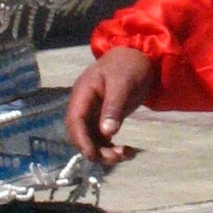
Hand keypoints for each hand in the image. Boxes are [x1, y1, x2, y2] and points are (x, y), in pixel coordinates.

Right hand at [64, 48, 152, 164]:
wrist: (138, 56)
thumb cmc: (128, 65)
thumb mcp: (122, 84)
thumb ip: (113, 107)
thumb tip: (107, 133)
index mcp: (83, 94)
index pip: (74, 120)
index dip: (80, 140)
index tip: (92, 155)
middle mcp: (84, 106)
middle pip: (80, 134)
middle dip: (95, 149)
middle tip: (116, 156)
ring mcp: (93, 113)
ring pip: (91, 139)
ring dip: (105, 151)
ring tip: (126, 154)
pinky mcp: (104, 118)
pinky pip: (103, 138)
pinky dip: (112, 147)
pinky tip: (127, 152)